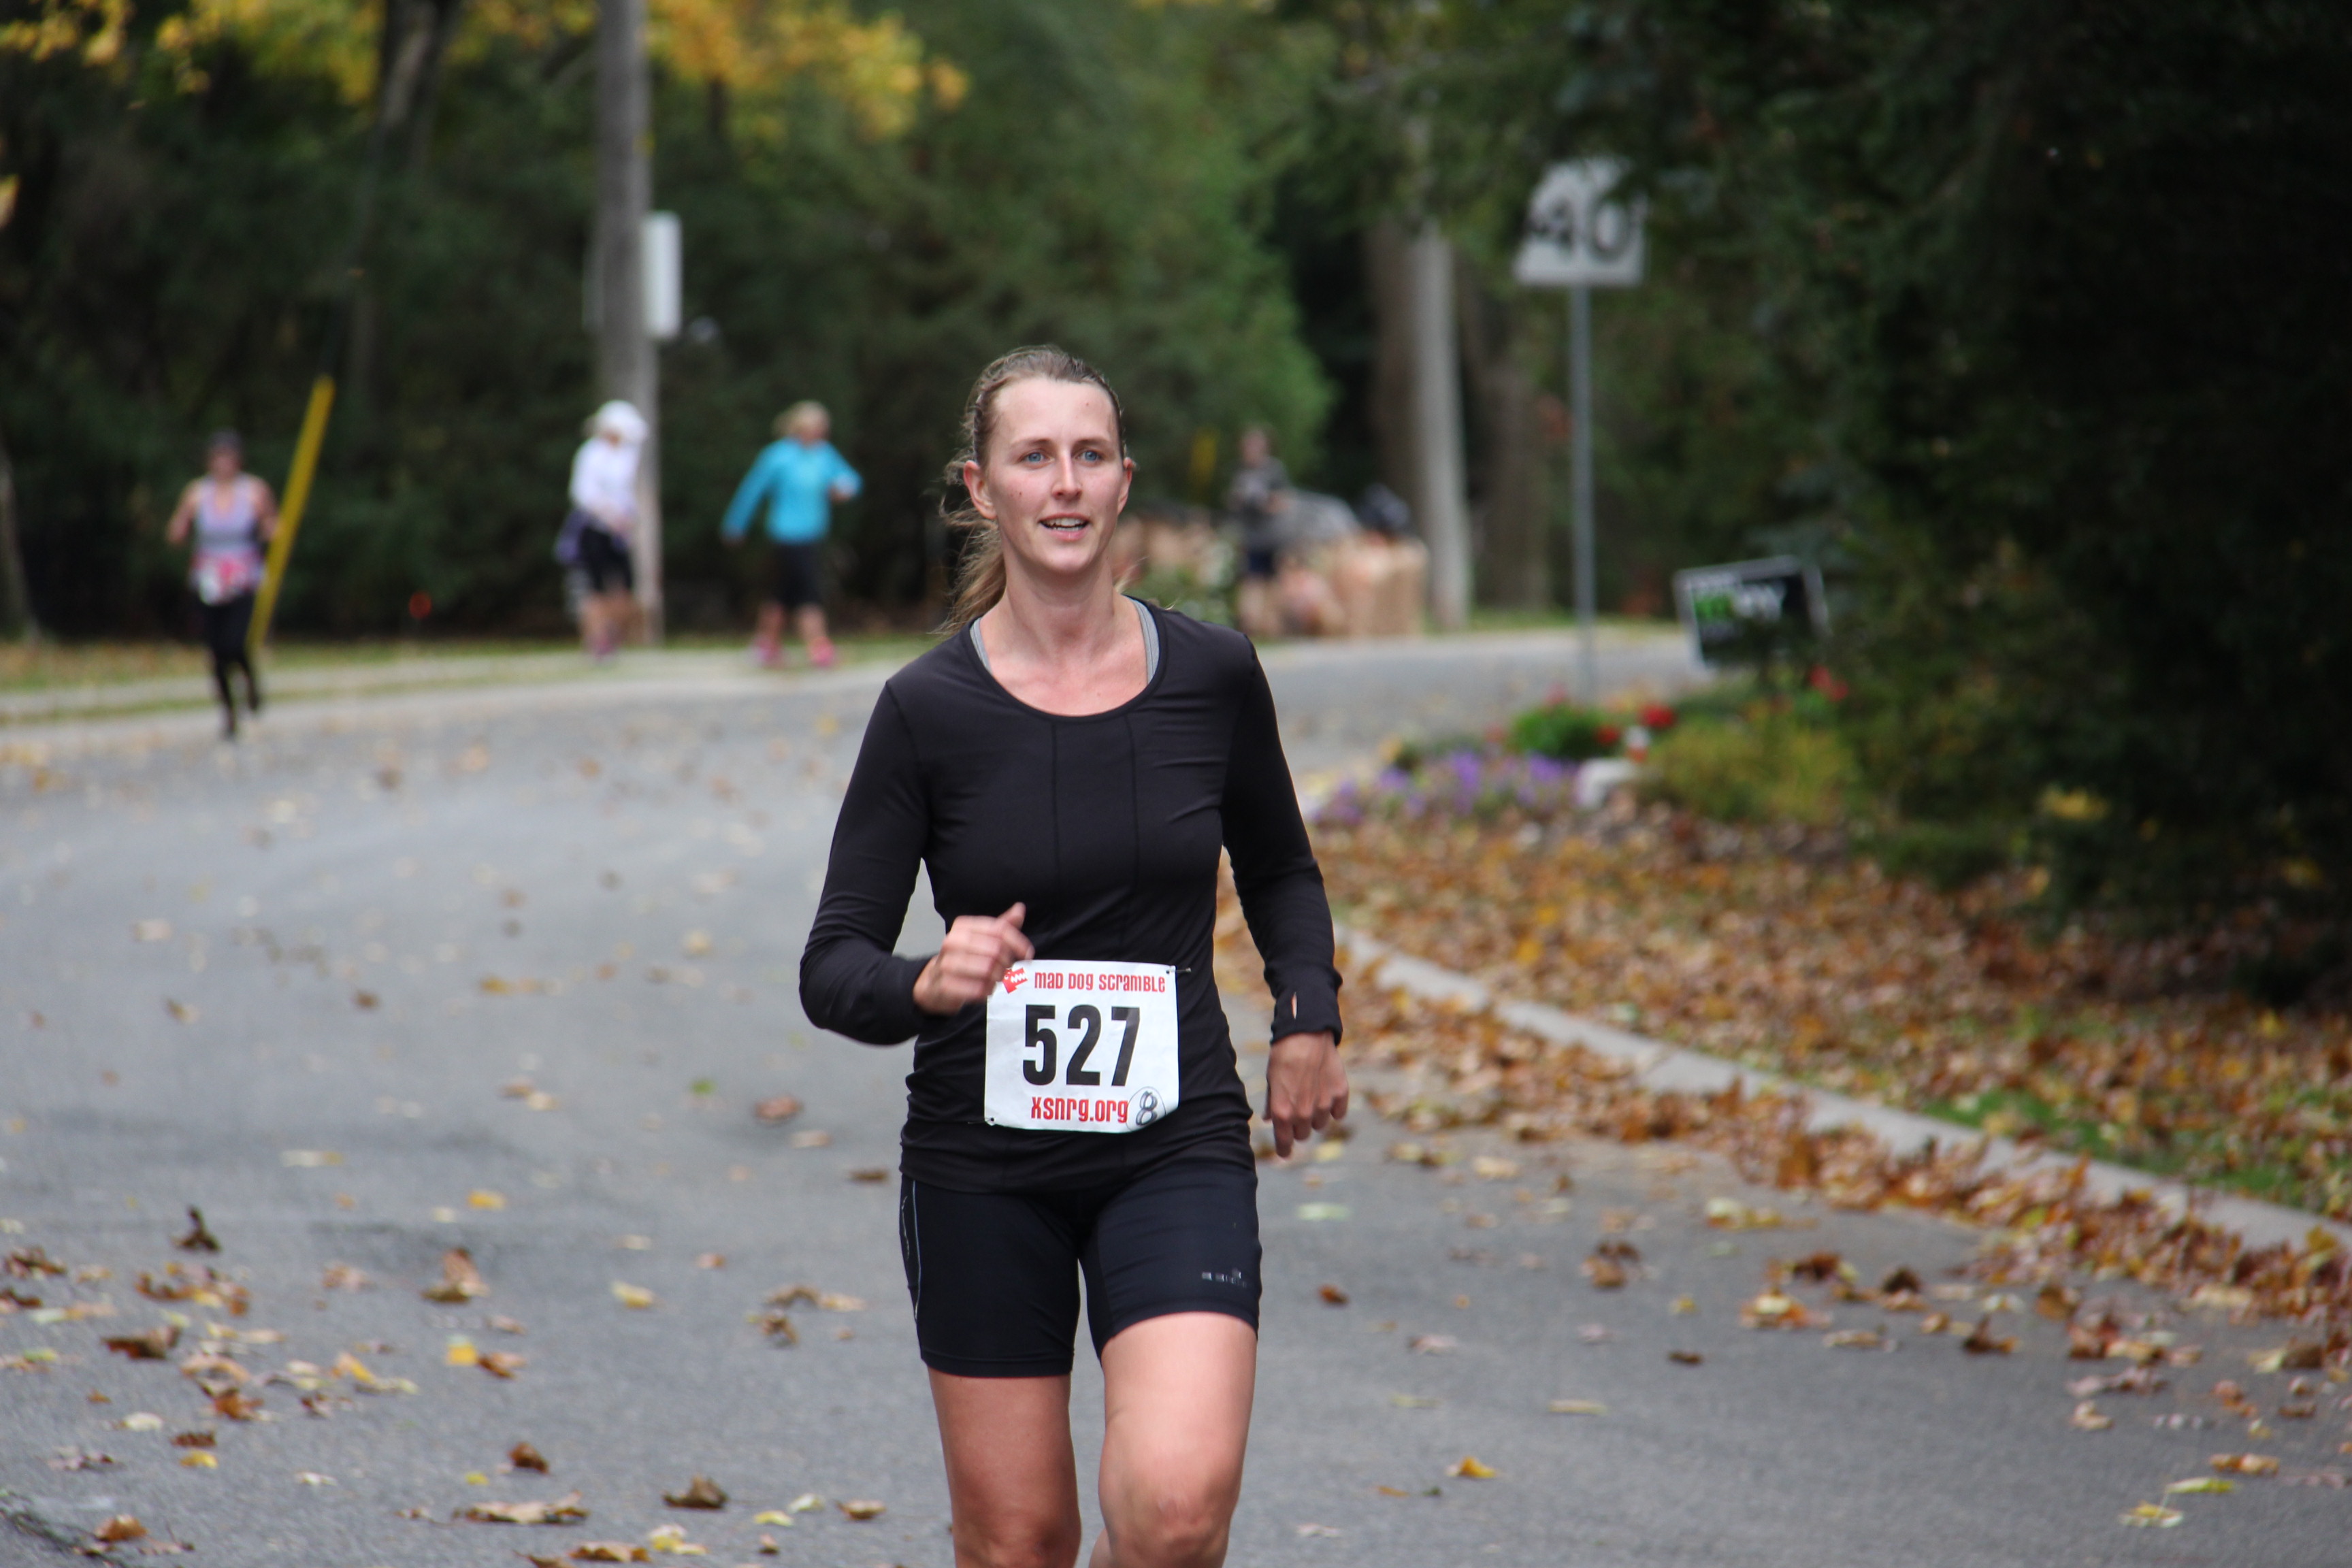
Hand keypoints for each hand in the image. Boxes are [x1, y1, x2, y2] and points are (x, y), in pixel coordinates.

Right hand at [911, 903, 1032, 1014]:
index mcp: (962, 926)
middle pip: (995, 949)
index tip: (1027, 954)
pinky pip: (977, 989)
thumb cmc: (963, 958)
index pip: (999, 930)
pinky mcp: (944, 985)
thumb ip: (1001, 926)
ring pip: (988, 969)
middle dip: (1007, 962)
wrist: (933, 982)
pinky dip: (987, 991)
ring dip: (998, 977)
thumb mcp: (982, 939)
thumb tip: (1020, 909)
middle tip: (1006, 969)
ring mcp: (945, 963)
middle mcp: (952, 941)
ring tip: (995, 979)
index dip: (1018, 942)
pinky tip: (986, 990)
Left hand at [1264, 1031, 1345, 1158]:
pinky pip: (1338, 1113)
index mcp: (1282, 1112)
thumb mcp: (1271, 1080)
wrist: (1305, 1034)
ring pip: (1320, 1124)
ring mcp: (1324, 1105)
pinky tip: (1327, 1093)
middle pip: (1303, 1135)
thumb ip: (1271, 1103)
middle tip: (1297, 1111)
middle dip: (1299, 1127)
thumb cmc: (1283, 1056)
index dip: (1284, 1149)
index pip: (1284, 1143)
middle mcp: (1304, 1113)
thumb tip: (1269, 1119)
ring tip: (1311, 1096)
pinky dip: (1333, 1107)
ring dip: (1315, 1116)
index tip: (1285, 1152)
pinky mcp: (1340, 1094)